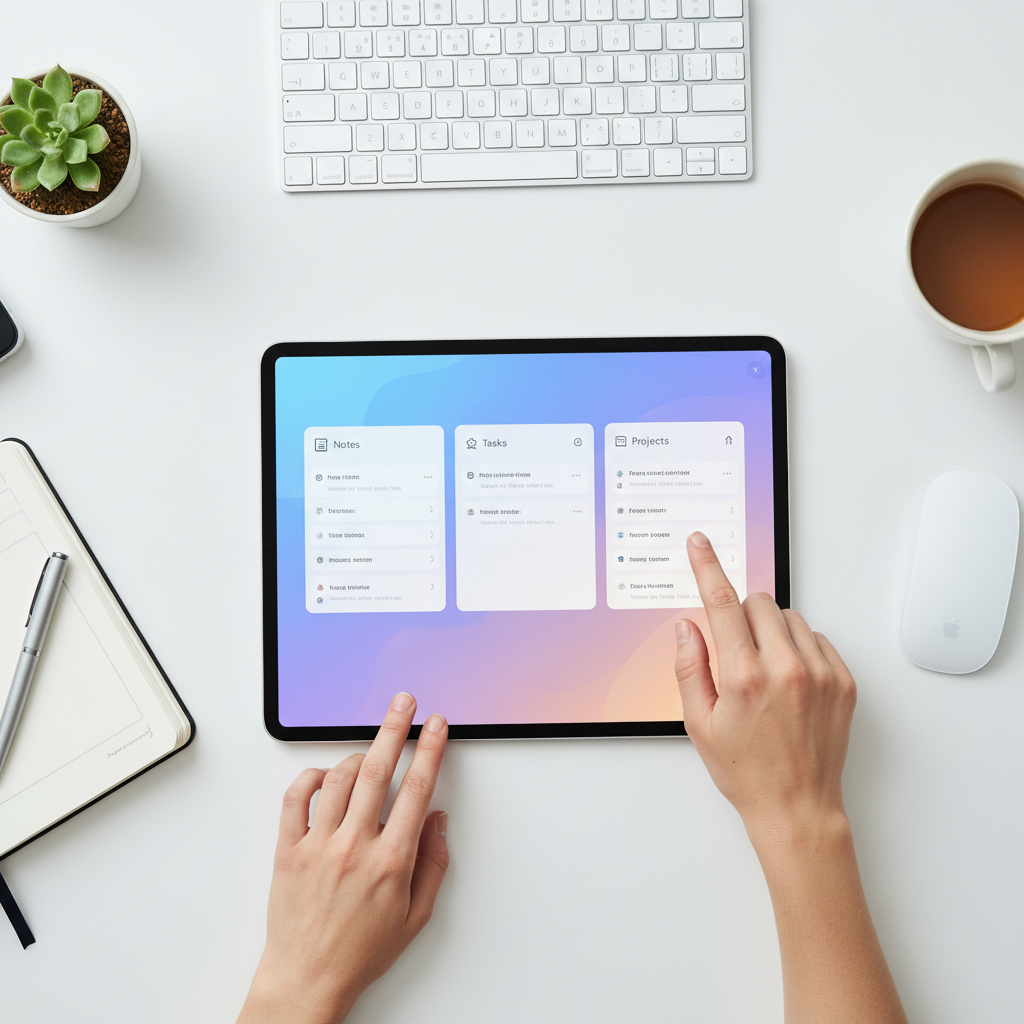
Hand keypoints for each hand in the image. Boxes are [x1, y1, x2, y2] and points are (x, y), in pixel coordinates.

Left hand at [237, 693, 449, 1023]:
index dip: (430, 750)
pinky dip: (311, 777)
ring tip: (370, 749)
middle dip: (395, 728)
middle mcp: (355, 846)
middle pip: (379, 769)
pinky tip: (325, 775)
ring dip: (359, 754)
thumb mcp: (416, 915)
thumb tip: (437, 821)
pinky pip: (296, 798)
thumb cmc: (360, 952)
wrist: (308, 978)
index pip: (417, 789)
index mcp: (391, 861)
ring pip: (340, 777)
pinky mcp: (289, 850)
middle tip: (404, 703)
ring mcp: (319, 845)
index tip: (436, 727)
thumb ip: (432, 863)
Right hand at [675, 536, 907, 1023]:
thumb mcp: (699, 724)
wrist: (798, 808)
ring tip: (764, 671)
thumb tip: (687, 626)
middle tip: (735, 653)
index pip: (721, 603)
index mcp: (744, 677)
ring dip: (772, 630)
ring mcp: (820, 673)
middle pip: (759, 602)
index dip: (707, 567)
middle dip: (741, 616)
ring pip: (790, 616)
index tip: (700, 543)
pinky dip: (799, 648)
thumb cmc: (747, 772)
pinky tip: (789, 681)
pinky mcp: (843, 682)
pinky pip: (817, 638)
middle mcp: (785, 668)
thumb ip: (689, 666)